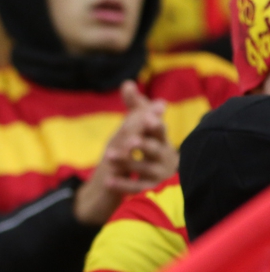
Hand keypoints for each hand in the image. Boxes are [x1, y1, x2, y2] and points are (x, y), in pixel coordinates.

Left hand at [74, 81, 178, 224]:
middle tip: (130, 140)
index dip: (155, 124)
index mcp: (161, 138)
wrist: (151, 176)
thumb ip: (135, 106)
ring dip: (128, 161)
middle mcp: (164, 155)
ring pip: (145, 167)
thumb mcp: (139, 125)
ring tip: (109, 156)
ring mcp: (158, 173)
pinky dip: (123, 184)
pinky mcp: (149, 188)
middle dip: (144, 144)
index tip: (149, 118)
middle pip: (156, 149)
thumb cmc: (146, 145)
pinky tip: (108, 180)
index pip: (160, 129)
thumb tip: (127, 84)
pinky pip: (136, 187)